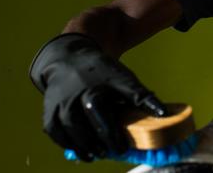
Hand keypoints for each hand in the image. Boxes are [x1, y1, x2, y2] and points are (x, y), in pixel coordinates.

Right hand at [29, 33, 166, 160]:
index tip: (124, 148)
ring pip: (69, 129)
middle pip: (86, 124)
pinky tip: (81, 150)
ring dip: (83, 146)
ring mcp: (60, 103)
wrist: (70, 59)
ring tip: (97, 154)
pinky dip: (66, 143)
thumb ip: (141, 97)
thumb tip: (163, 113)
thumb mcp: (124, 78)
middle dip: (101, 141)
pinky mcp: (49, 109)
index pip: (106, 116)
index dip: (114, 134)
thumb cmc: (102, 72)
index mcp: (96, 88)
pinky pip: (54, 130)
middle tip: (114, 151)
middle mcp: (76, 95)